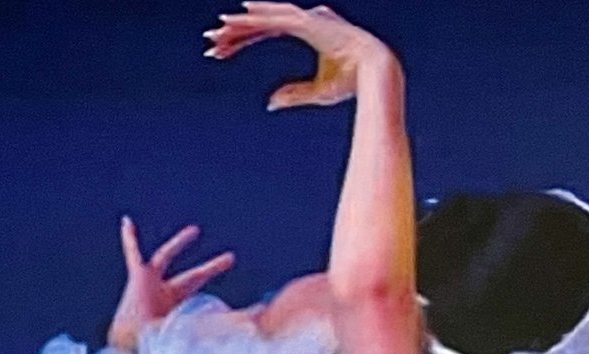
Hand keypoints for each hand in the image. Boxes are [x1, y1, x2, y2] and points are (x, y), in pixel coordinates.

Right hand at [109, 219, 235, 349]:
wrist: (133, 341)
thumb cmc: (162, 340)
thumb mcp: (203, 330)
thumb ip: (230, 322)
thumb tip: (260, 315)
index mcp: (179, 314)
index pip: (207, 306)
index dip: (226, 308)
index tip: (244, 298)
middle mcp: (166, 299)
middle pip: (193, 279)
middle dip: (212, 269)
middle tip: (231, 259)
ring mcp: (152, 286)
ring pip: (166, 259)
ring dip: (179, 245)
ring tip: (195, 231)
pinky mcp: (139, 277)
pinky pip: (133, 254)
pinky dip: (129, 239)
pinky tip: (127, 222)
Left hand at [205, 3, 394, 110]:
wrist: (376, 73)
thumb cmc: (352, 82)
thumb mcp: (317, 91)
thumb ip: (293, 94)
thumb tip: (270, 103)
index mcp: (308, 32)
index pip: (268, 31)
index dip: (245, 39)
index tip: (222, 49)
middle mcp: (306, 20)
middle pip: (263, 22)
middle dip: (237, 31)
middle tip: (212, 39)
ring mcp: (308, 19)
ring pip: (267, 18)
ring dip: (242, 23)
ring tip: (218, 28)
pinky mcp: (309, 22)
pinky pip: (278, 18)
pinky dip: (259, 17)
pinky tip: (241, 14)